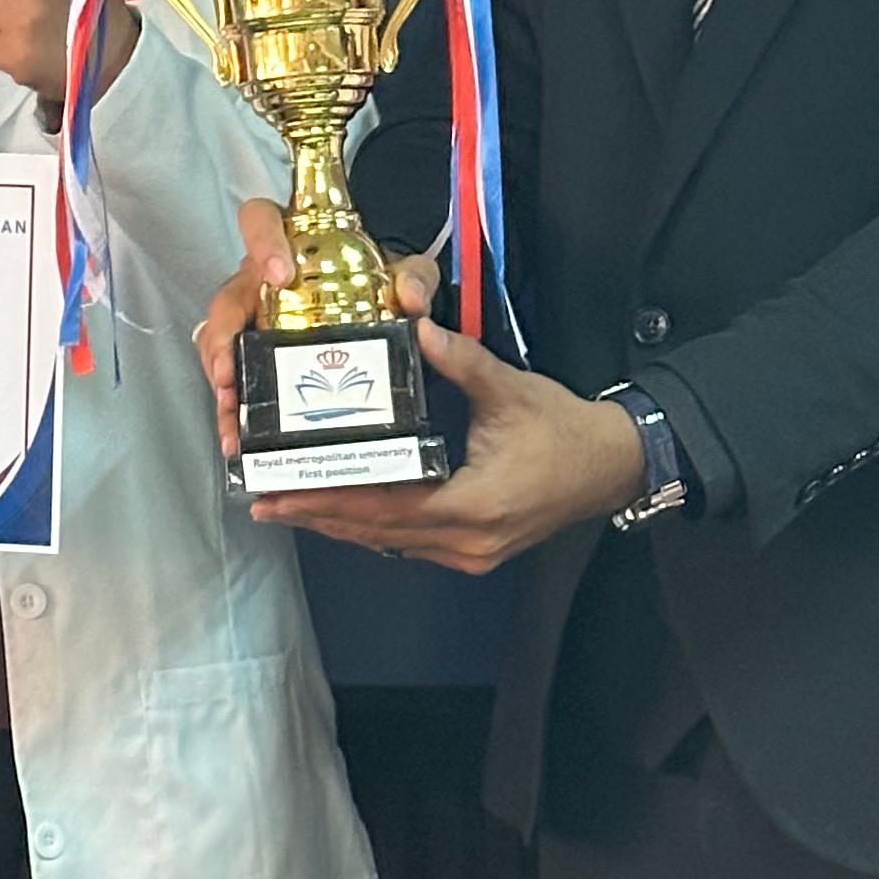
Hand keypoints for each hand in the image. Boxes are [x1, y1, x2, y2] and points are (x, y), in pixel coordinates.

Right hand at [196, 199, 439, 463]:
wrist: (385, 315)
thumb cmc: (386, 283)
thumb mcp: (409, 272)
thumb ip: (416, 278)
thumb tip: (412, 301)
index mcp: (289, 246)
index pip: (260, 221)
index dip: (260, 243)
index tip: (277, 274)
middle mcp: (259, 283)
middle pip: (226, 298)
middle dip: (223, 336)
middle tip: (230, 369)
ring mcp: (253, 322)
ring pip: (220, 343)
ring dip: (220, 378)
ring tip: (230, 410)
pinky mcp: (256, 360)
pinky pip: (233, 379)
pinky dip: (232, 408)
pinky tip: (237, 437)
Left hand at [250, 319, 646, 571]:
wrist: (614, 464)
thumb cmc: (565, 429)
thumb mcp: (511, 389)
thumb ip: (461, 360)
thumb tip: (416, 326)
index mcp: (473, 504)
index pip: (384, 506)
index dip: (328, 499)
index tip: (282, 491)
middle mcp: (467, 540)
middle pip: (376, 531)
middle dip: (317, 514)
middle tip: (264, 499)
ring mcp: (470, 553)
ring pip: (389, 542)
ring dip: (339, 524)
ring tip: (287, 506)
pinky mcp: (474, 551)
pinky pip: (409, 543)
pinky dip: (371, 527)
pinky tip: (339, 511)